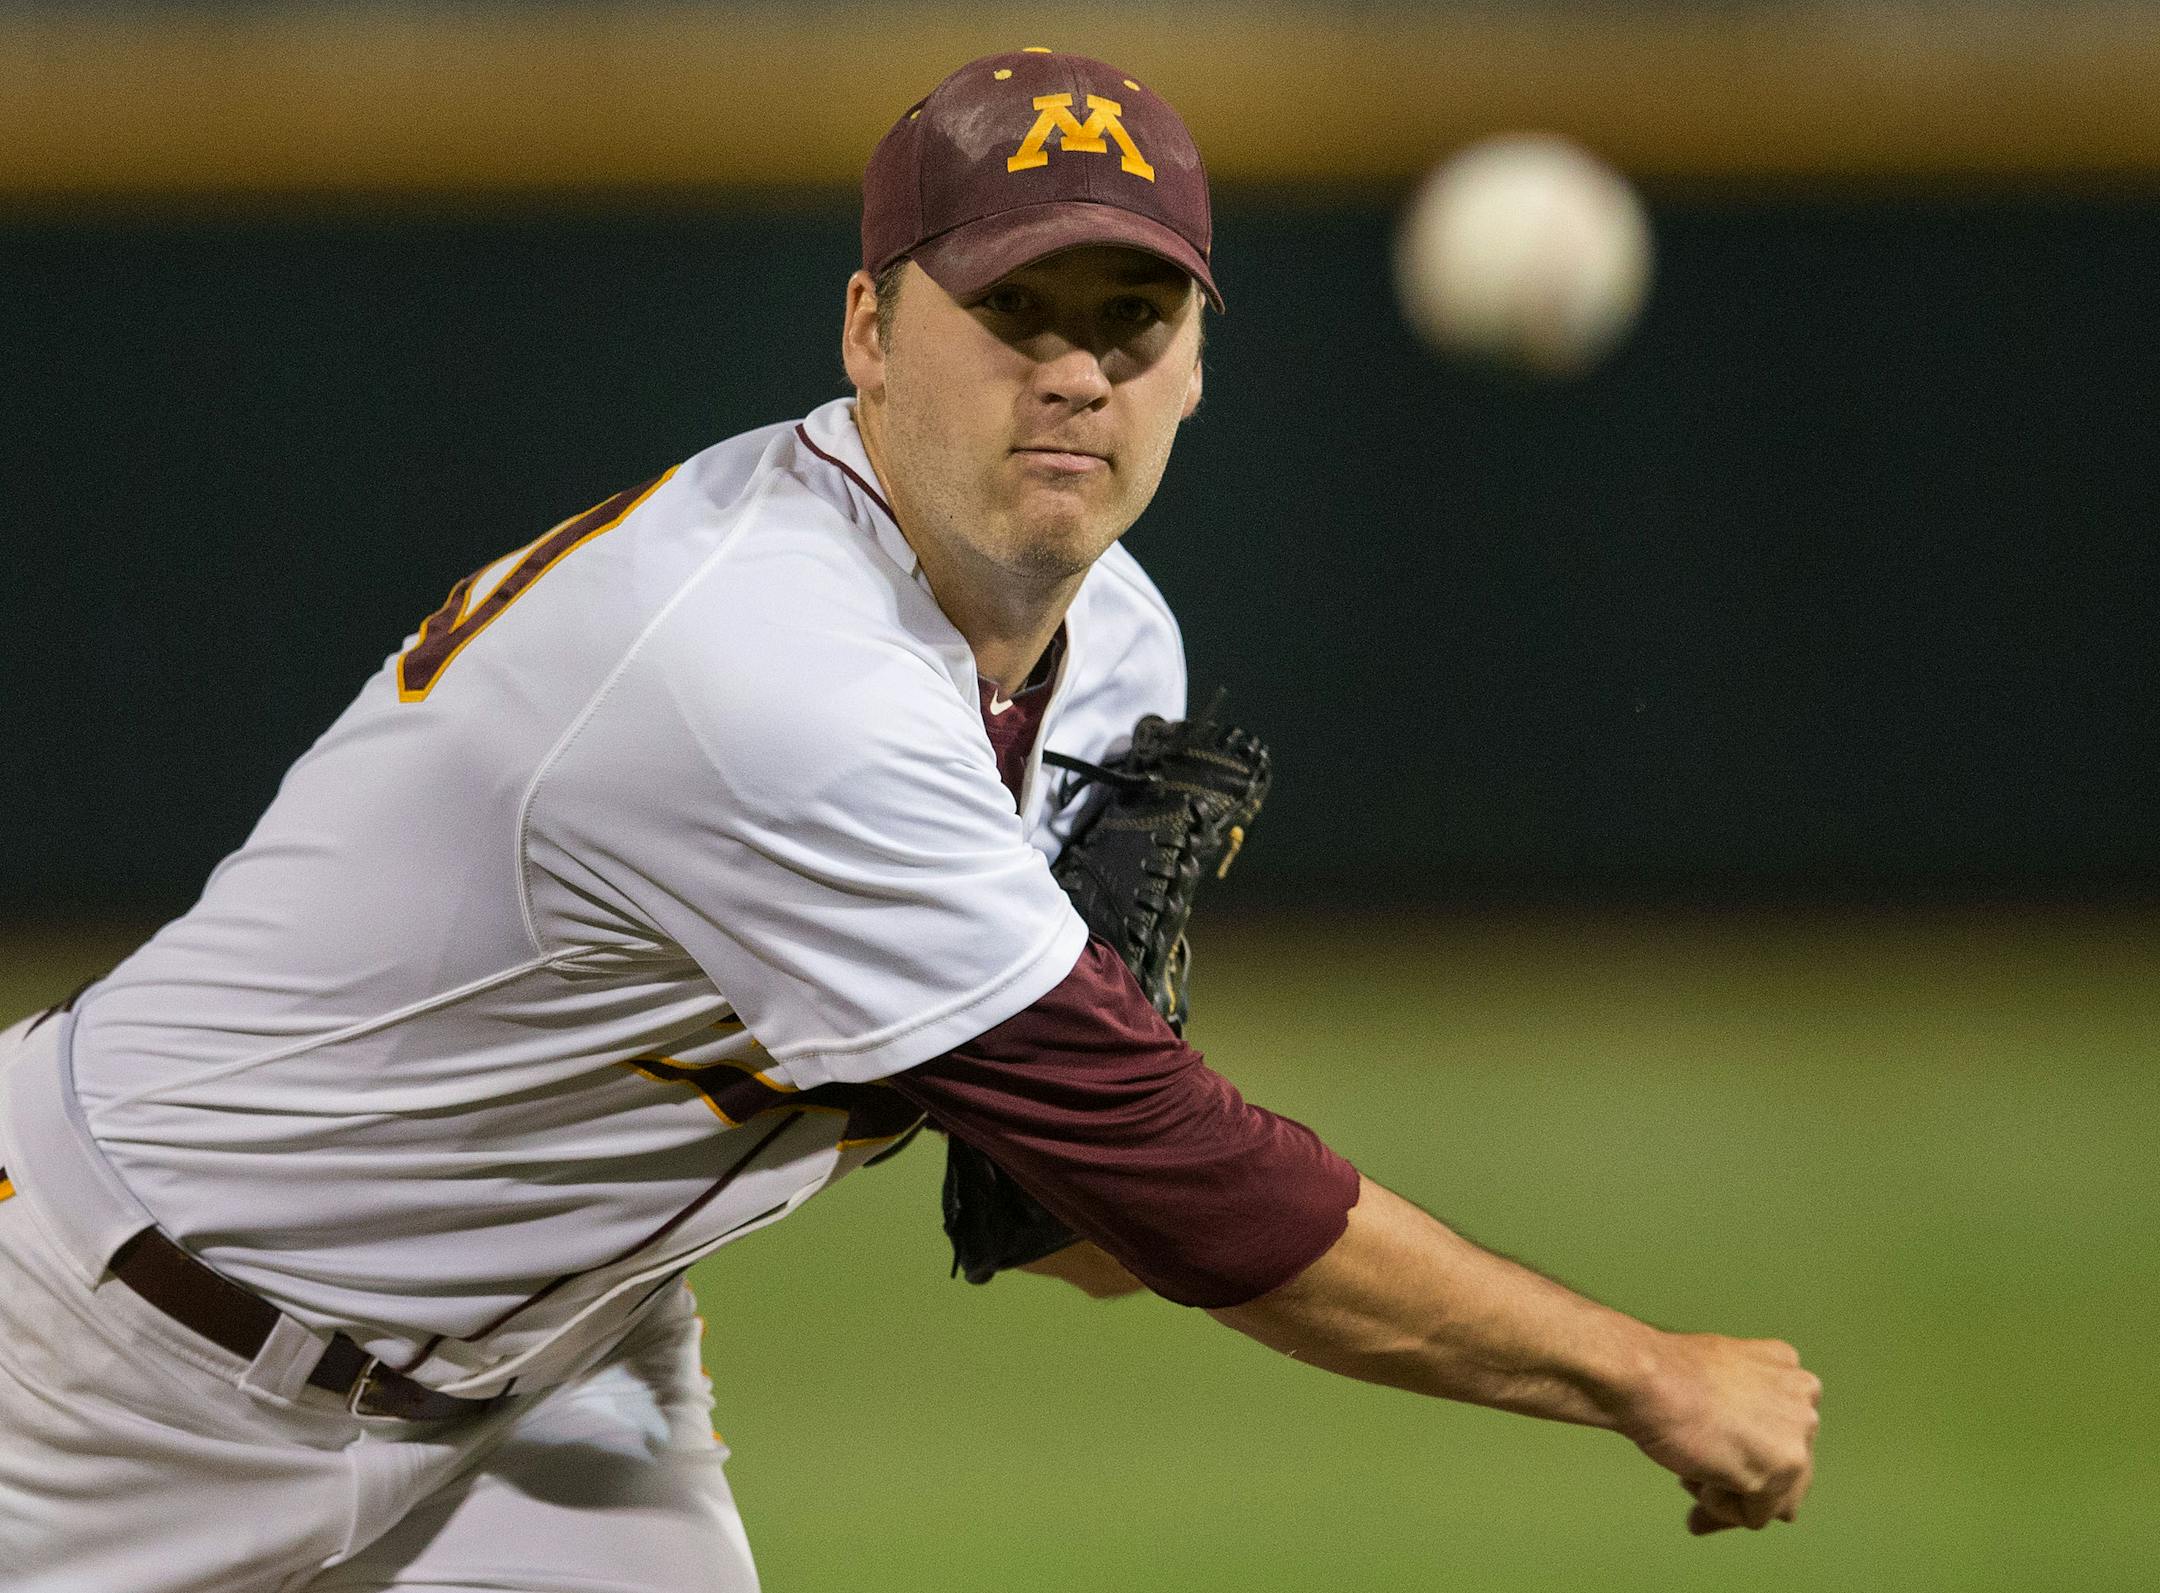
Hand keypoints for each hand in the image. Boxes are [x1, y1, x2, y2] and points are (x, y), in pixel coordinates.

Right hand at [1622, 1333, 1821, 1535]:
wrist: (1644, 1376)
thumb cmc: (1665, 1375)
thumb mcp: (1720, 1381)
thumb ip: (1749, 1412)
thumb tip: (1755, 1469)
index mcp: (1791, 1373)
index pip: (1783, 1437)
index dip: (1745, 1454)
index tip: (1713, 1457)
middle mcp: (1805, 1403)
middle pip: (1786, 1472)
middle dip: (1742, 1484)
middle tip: (1693, 1483)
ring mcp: (1797, 1436)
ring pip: (1774, 1498)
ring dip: (1728, 1497)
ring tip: (1687, 1478)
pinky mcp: (1782, 1468)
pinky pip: (1755, 1517)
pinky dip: (1719, 1509)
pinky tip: (1691, 1477)